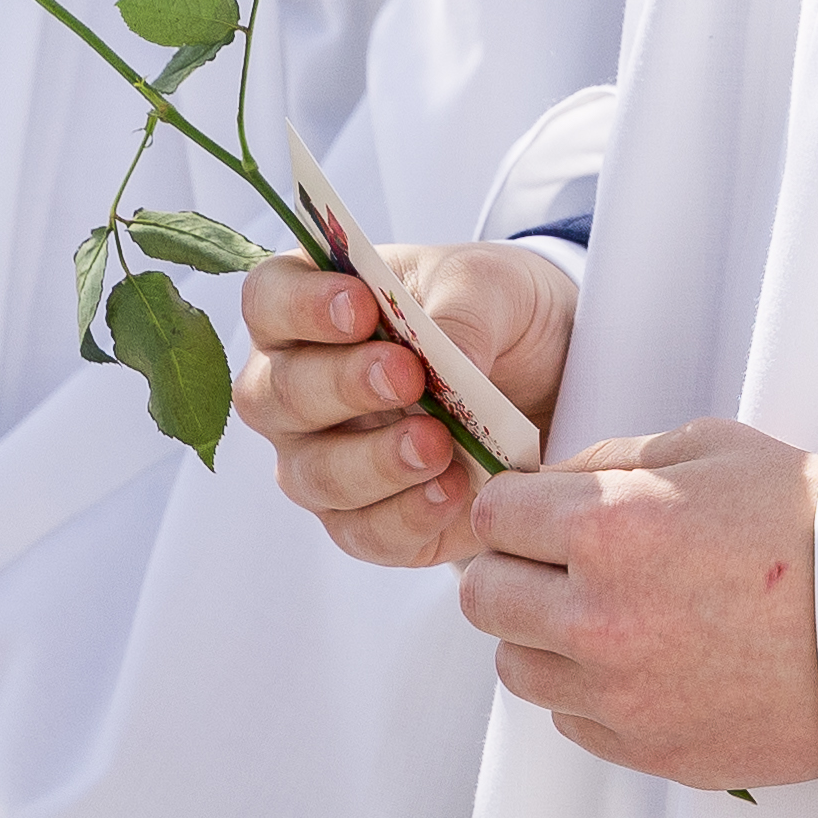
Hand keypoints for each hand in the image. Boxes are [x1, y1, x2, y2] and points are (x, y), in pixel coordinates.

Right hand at [243, 239, 574, 569]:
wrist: (548, 374)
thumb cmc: (493, 313)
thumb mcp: (493, 285)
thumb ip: (463, 310)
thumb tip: (450, 357)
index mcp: (313, 308)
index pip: (268, 300)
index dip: (299, 305)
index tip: (359, 309)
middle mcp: (298, 389)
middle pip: (275, 395)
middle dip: (341, 386)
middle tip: (406, 377)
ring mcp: (323, 459)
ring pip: (312, 475)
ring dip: (373, 461)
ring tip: (438, 444)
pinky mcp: (366, 519)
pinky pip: (362, 532)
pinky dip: (406, 516)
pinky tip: (453, 491)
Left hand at [462, 418, 817, 790]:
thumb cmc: (810, 522)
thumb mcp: (714, 447)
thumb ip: (616, 460)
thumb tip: (549, 483)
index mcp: (610, 528)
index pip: (492, 517)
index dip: (511, 507)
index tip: (534, 511)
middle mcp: (598, 618)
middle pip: (484, 598)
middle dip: (510, 569)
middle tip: (557, 560)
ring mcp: (619, 695)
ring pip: (516, 667)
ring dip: (542, 636)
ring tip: (607, 613)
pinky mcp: (647, 748)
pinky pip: (572, 719)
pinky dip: (589, 689)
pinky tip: (645, 658)